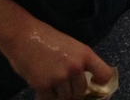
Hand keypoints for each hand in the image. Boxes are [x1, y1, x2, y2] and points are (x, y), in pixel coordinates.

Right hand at [0, 18, 114, 99]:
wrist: (24, 36)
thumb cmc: (48, 39)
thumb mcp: (73, 46)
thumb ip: (81, 62)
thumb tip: (85, 80)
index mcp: (86, 54)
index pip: (104, 74)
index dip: (101, 83)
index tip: (94, 85)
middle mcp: (76, 67)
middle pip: (81, 91)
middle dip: (74, 92)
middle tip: (65, 87)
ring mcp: (59, 77)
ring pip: (66, 97)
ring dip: (59, 95)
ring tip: (53, 86)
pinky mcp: (43, 85)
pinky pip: (49, 99)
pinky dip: (46, 97)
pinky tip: (44, 90)